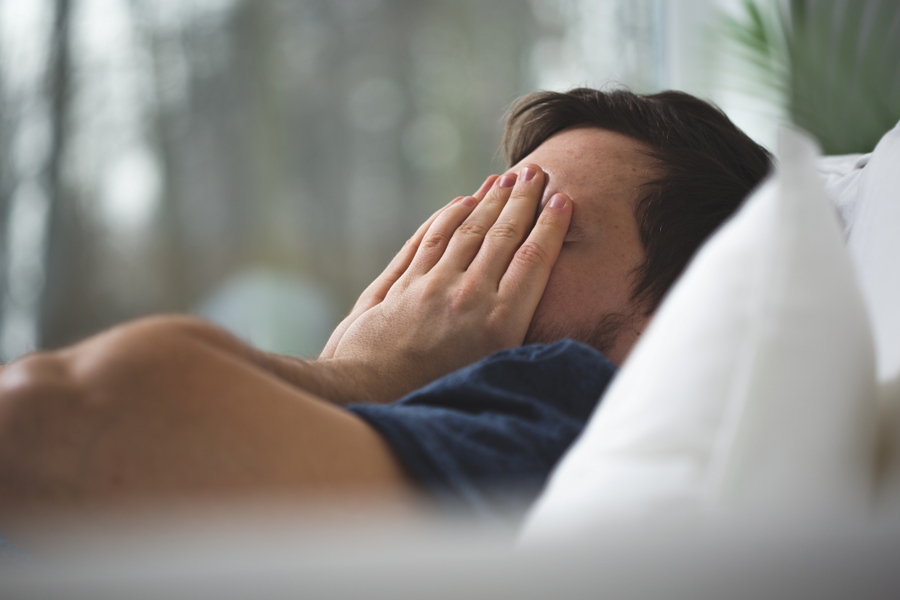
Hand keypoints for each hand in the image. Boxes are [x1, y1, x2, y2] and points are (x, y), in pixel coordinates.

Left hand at [324, 165, 571, 402]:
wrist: (368, 395)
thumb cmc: (433, 396)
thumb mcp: (487, 375)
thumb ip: (511, 335)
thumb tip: (535, 308)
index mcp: (499, 323)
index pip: (532, 260)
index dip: (549, 226)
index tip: (562, 201)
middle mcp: (469, 297)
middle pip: (502, 235)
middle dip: (521, 200)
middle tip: (536, 172)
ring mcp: (433, 286)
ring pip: (467, 231)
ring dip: (488, 200)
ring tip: (504, 178)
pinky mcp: (404, 284)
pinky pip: (430, 239)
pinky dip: (448, 215)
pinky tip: (461, 201)